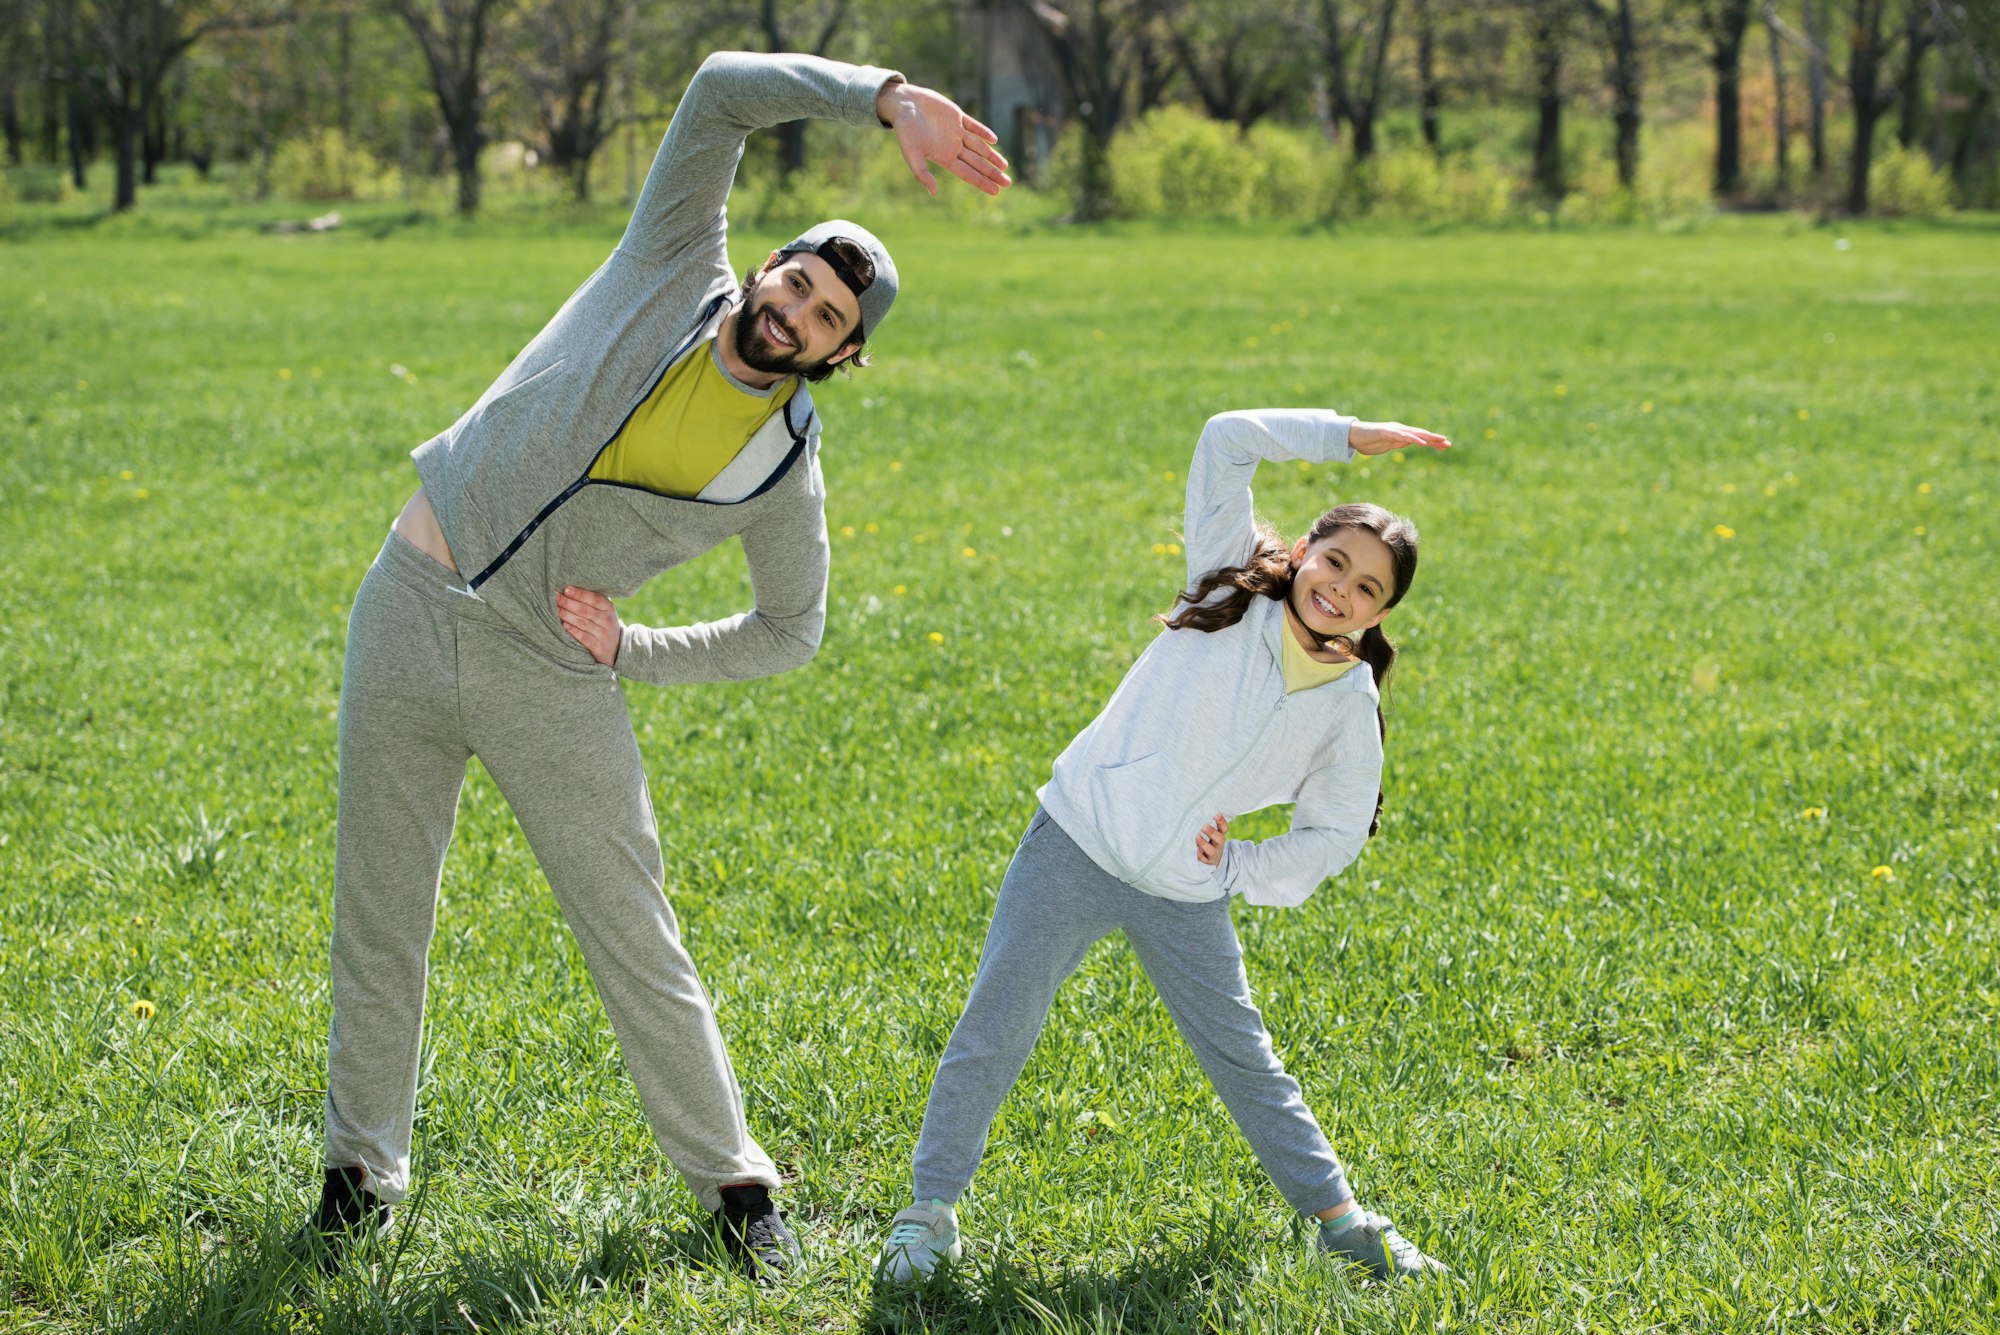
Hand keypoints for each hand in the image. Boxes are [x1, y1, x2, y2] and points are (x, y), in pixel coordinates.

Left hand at [557, 586, 621, 665]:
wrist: (615, 648)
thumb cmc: (602, 623)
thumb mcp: (603, 610)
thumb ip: (591, 600)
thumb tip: (569, 588)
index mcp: (609, 608)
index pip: (594, 599)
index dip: (580, 594)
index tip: (566, 589)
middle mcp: (607, 620)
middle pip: (586, 610)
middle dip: (569, 603)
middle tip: (555, 597)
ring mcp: (604, 634)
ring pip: (583, 623)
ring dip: (568, 616)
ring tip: (556, 609)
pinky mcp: (598, 647)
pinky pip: (585, 638)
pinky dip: (574, 631)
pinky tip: (564, 625)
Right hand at [876, 80, 1010, 196]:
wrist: (903, 104)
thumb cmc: (905, 131)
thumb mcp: (911, 155)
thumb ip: (921, 174)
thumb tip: (934, 193)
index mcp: (944, 158)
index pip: (968, 174)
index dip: (982, 183)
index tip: (996, 192)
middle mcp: (952, 147)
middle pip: (977, 163)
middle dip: (992, 173)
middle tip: (1008, 183)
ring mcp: (956, 131)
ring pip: (979, 146)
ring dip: (992, 156)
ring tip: (1005, 166)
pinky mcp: (957, 116)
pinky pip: (974, 126)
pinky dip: (984, 132)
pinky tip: (994, 140)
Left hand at [1195, 813, 1229, 866]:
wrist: (1215, 859)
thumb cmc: (1211, 841)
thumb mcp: (1214, 832)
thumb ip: (1210, 823)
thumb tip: (1201, 809)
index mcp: (1220, 835)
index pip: (1224, 828)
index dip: (1222, 822)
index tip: (1217, 814)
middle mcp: (1218, 844)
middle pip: (1219, 839)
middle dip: (1212, 832)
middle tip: (1204, 826)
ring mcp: (1213, 854)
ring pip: (1211, 850)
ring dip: (1204, 843)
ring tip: (1197, 836)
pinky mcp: (1207, 861)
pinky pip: (1203, 860)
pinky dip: (1199, 855)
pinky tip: (1194, 849)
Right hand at [1349, 420, 1450, 455]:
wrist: (1353, 436)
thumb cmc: (1368, 441)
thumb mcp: (1387, 445)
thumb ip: (1398, 443)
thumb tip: (1410, 442)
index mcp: (1401, 434)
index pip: (1420, 438)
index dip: (1433, 442)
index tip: (1445, 446)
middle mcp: (1400, 430)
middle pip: (1421, 434)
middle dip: (1435, 439)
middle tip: (1448, 444)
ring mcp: (1394, 430)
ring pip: (1415, 433)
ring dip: (1428, 437)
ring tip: (1440, 441)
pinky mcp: (1387, 432)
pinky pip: (1403, 436)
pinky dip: (1414, 439)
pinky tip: (1422, 443)